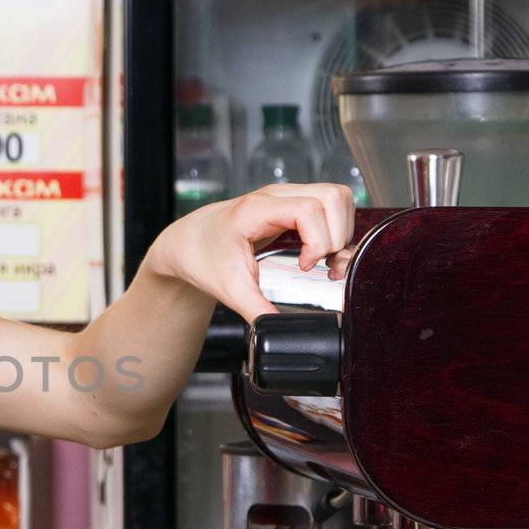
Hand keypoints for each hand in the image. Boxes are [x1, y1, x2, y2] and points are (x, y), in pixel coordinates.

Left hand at [147, 183, 356, 322]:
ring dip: (341, 230)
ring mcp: (285, 196)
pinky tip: (320, 253)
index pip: (309, 210)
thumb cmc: (202, 257)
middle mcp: (275, 196)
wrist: (187, 243)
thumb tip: (279, 332)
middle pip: (333, 197)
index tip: (303, 266)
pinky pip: (330, 205)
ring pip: (337, 197)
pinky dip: (335, 228)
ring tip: (323, 258)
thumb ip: (257, 310)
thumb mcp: (229, 289)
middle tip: (319, 264)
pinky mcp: (292, 203)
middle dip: (336, 236)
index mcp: (256, 210)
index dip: (318, 241)